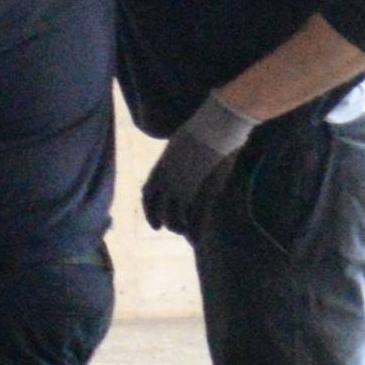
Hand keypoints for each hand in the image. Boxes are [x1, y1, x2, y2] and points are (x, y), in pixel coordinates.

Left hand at [142, 97, 257, 233]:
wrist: (216, 126)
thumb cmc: (205, 128)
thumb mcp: (183, 143)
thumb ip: (182, 156)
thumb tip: (187, 158)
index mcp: (160, 169)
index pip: (148, 194)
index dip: (149, 208)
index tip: (154, 218)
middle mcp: (168, 182)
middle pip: (159, 210)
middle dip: (162, 221)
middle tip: (166, 228)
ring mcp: (185, 189)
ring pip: (175, 218)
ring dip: (178, 228)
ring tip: (184, 234)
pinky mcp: (202, 193)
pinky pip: (194, 219)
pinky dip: (194, 232)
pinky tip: (197, 238)